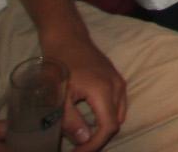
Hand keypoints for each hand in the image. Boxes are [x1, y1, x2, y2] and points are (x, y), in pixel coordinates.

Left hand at [43, 27, 126, 151]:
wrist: (67, 37)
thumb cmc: (59, 64)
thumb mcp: (58, 95)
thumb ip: (70, 119)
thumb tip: (84, 139)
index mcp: (104, 91)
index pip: (108, 127)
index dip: (94, 145)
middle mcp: (117, 87)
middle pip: (115, 122)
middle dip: (98, 139)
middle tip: (78, 148)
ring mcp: (119, 81)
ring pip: (119, 114)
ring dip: (103, 128)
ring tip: (83, 137)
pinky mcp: (116, 78)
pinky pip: (118, 104)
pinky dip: (106, 116)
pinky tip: (90, 119)